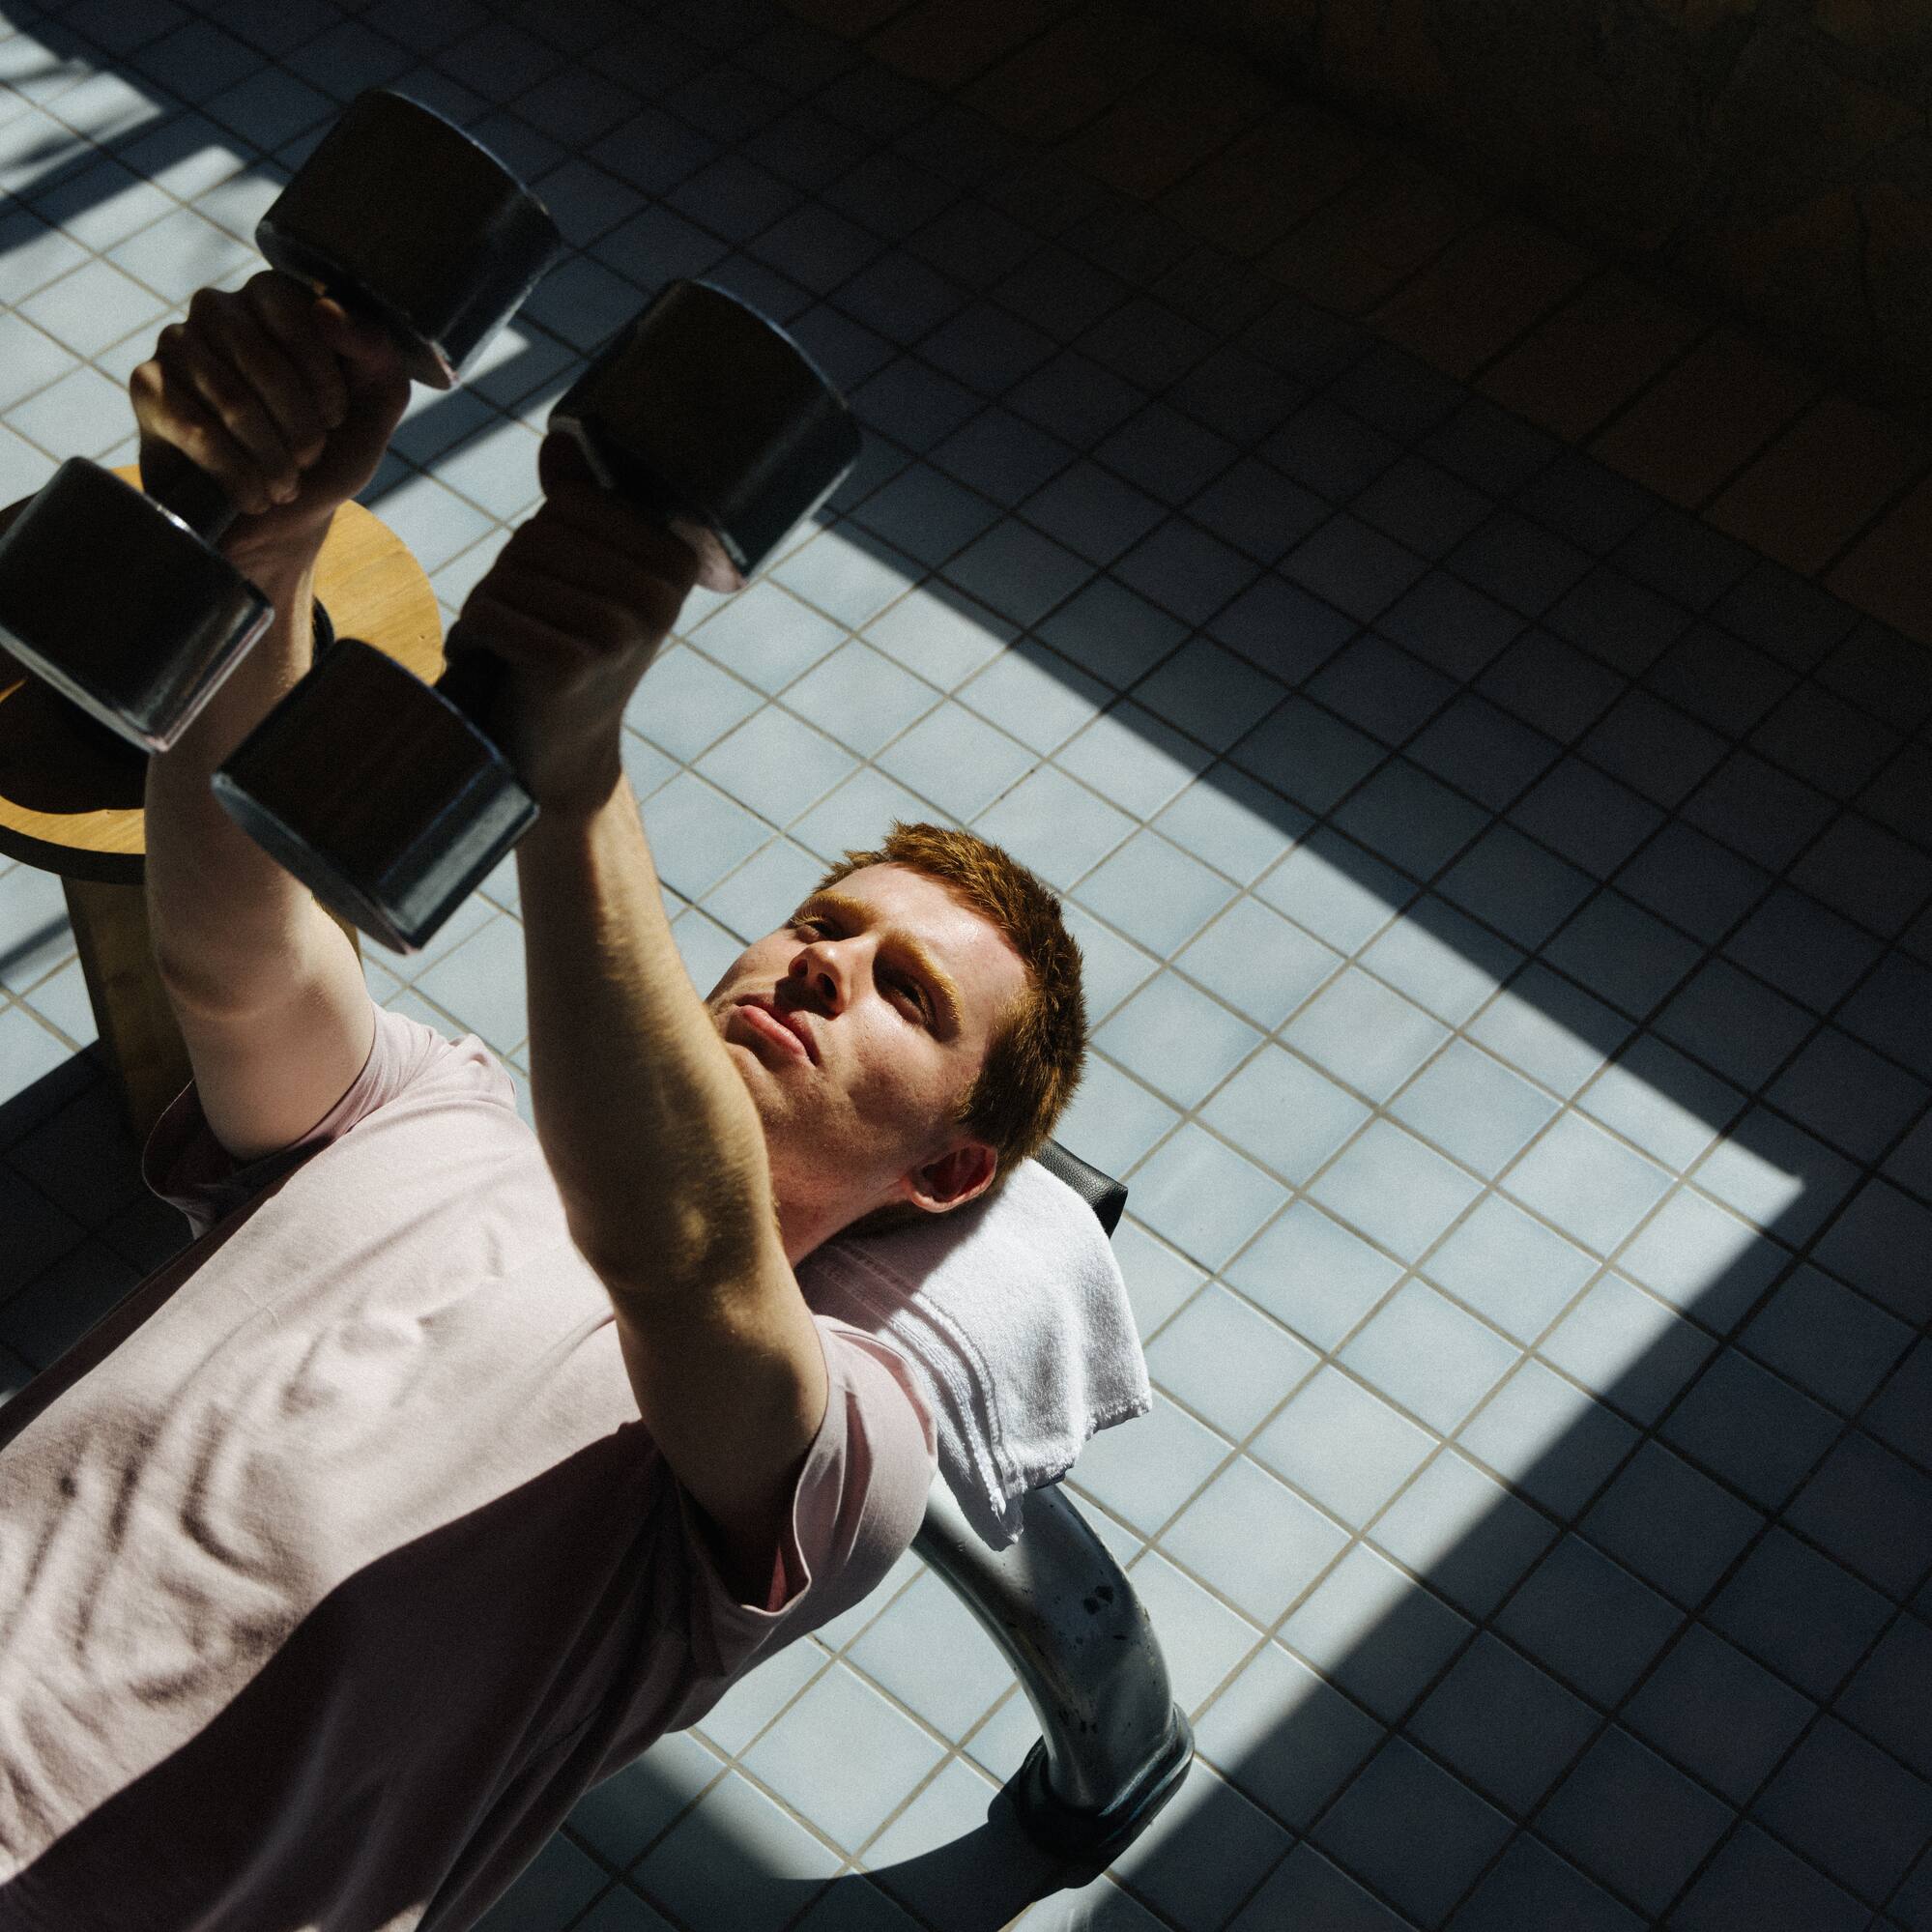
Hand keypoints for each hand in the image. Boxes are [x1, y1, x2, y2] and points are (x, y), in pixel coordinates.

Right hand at [128, 269, 409, 574]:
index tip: (335, 420)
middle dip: (301, 429)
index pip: (295, 314)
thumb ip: (375, 351)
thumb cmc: (334, 450)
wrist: (283, 516)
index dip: (324, 380)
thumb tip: (327, 309)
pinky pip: (196, 431)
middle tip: (309, 459)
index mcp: (274, 298)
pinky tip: (254, 496)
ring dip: (273, 460)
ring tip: (285, 485)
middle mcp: (218, 308)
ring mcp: (177, 344)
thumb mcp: (377, 402)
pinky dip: (239, 476)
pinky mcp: (149, 388)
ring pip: (232, 401)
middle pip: (262, 362)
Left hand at [446, 433, 700, 817]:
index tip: (563, 591)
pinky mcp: (569, 667)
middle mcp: (657, 598)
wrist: (564, 750)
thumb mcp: (587, 573)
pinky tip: (499, 666)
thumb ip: (579, 505)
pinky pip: (487, 612)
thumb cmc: (572, 647)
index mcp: (674, 562)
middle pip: (537, 535)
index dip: (543, 540)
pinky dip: (473, 637)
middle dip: (512, 575)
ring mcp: (617, 635)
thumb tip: (561, 438)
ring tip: (517, 647)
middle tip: (534, 625)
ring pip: (507, 572)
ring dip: (489, 608)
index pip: (570, 502)